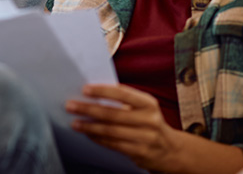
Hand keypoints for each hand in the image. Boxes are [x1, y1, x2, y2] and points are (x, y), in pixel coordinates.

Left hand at [65, 84, 180, 171]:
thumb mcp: (143, 108)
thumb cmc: (149, 123)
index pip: (123, 93)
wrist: (171, 150)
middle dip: (88, 109)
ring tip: (75, 122)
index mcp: (148, 104)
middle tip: (71, 106)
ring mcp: (145, 138)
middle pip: (113, 114)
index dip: (103, 91)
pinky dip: (98, 138)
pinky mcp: (140, 152)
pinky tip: (88, 134)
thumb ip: (123, 100)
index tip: (85, 89)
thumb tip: (92, 94)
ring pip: (111, 131)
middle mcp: (149, 120)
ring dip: (89, 126)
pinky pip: (113, 144)